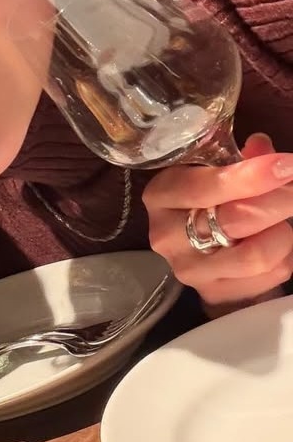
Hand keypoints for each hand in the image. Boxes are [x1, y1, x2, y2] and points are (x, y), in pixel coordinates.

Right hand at [143, 133, 292, 313]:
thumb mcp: (220, 174)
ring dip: (283, 232)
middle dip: (280, 199)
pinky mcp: (215, 293)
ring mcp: (189, 269)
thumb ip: (241, 160)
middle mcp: (166, 235)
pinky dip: (285, 255)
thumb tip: (262, 147)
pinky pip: (269, 273)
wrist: (207, 258)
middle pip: (236, 218)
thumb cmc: (212, 205)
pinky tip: (276, 245)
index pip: (204, 187)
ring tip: (282, 221)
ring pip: (257, 253)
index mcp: (161, 196)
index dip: (251, 176)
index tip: (286, 165)